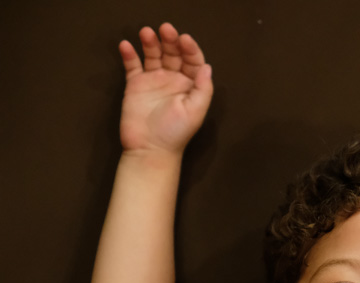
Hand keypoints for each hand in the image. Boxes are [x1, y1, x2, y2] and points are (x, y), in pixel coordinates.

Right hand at [118, 23, 212, 153]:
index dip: (190, 49)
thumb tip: (206, 67)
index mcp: (190, 86)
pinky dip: (129, 55)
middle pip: (172, 54)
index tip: (185, 39)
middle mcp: (173, 80)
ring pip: (153, 55)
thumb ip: (203, 88)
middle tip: (166, 29)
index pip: (192, 61)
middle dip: (170, 40)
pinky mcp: (135, 85)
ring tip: (147, 32)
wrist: (150, 149)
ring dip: (151, 43)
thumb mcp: (195, 111)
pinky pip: (132, 66)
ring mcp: (154, 81)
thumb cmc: (176, 132)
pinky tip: (126, 45)